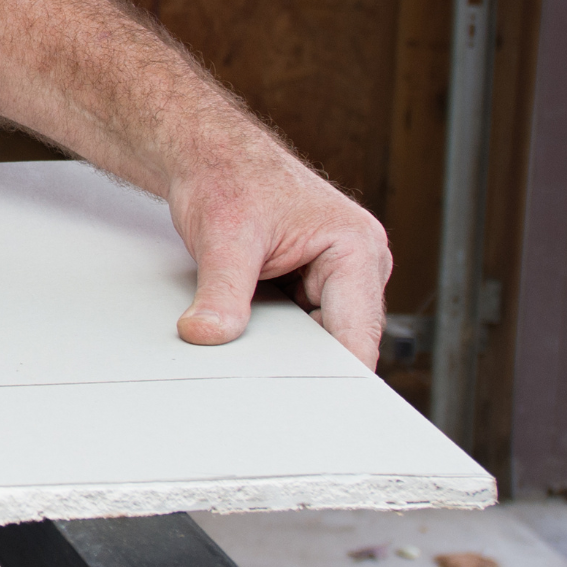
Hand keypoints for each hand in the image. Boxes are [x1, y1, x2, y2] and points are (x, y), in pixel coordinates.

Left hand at [165, 127, 391, 367]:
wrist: (209, 156)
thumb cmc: (228, 177)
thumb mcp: (223, 238)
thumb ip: (221, 293)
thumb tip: (206, 334)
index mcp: (358, 248)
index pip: (358, 336)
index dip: (336, 378)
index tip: (313, 410)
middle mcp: (359, 264)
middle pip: (343, 344)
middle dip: (306, 365)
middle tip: (265, 389)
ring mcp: (339, 278)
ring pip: (321, 342)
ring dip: (290, 352)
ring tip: (253, 351)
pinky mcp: (315, 286)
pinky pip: (303, 330)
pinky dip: (278, 339)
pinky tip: (252, 336)